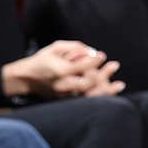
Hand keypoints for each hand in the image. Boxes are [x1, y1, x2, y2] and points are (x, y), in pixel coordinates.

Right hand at [2, 41, 123, 98]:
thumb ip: (75, 47)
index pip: (81, 66)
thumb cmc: (43, 60)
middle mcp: (63, 84)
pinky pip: (85, 99)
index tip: (102, 55)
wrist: (28, 78)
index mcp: (60, 70)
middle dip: (102, 75)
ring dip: (105, 89)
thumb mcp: (56, 47)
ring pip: (88, 94)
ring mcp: (64, 94)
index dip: (94, 60)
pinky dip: (98, 96)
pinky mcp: (65, 99)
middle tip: (113, 65)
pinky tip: (110, 91)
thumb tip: (91, 51)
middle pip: (87, 83)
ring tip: (119, 84)